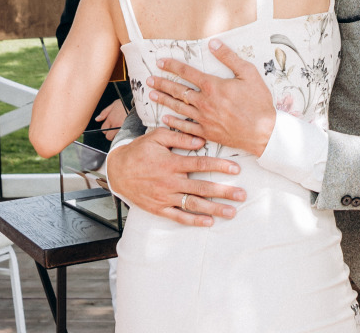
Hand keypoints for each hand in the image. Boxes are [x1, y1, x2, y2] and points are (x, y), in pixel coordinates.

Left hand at [94, 99, 129, 136]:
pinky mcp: (128, 131)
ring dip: (115, 135)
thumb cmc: (123, 105)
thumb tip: (97, 119)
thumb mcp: (112, 105)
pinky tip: (123, 131)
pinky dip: (121, 136)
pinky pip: (122, 137)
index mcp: (110, 119)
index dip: (105, 128)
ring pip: (115, 138)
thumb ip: (104, 113)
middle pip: (108, 136)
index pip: (103, 129)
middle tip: (113, 129)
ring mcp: (122, 129)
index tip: (109, 125)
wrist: (134, 105)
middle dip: (109, 134)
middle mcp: (115, 125)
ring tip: (118, 129)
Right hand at [103, 127, 243, 226]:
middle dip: (224, 192)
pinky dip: (193, 221)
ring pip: (193, 204)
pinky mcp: (159, 208)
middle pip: (202, 188)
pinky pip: (178, 217)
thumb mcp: (156, 137)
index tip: (236, 168)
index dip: (219, 165)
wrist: (117, 171)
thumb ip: (178, 137)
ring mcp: (165, 197)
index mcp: (171, 163)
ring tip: (231, 212)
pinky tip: (209, 222)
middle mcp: (170, 182)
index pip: (200, 164)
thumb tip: (200, 140)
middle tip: (242, 195)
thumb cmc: (140, 151)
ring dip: (214, 209)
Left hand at [147, 40, 276, 155]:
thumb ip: (230, 57)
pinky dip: (173, 122)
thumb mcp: (249, 74)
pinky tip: (165, 118)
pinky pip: (185, 127)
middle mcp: (205, 102)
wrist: (264, 132)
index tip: (161, 62)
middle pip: (178, 90)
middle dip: (162, 83)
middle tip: (149, 79)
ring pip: (178, 107)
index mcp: (213, 86)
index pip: (188, 72)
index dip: (172, 66)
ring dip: (164, 100)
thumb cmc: (258, 103)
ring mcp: (204, 118)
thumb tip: (214, 43)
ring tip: (152, 95)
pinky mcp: (207, 132)